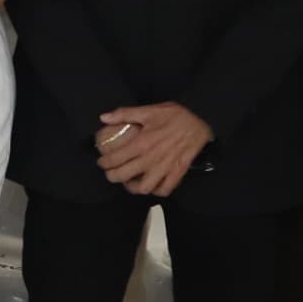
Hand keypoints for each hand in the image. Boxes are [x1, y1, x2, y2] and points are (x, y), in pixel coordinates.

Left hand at [95, 102, 212, 196]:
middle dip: (113, 177)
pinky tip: (151, 184)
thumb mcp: (148, 110)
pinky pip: (164, 190)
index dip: (104, 164)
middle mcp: (151, 159)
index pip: (115, 159)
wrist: (201, 120)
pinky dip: (156, 191)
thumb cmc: (174, 115)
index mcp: (141, 144)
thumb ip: (124, 114)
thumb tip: (103, 117)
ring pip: (144, 188)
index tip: (101, 162)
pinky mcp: (177, 173)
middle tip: (111, 173)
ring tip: (130, 181)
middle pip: (124, 176)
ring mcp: (165, 168)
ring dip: (133, 187)